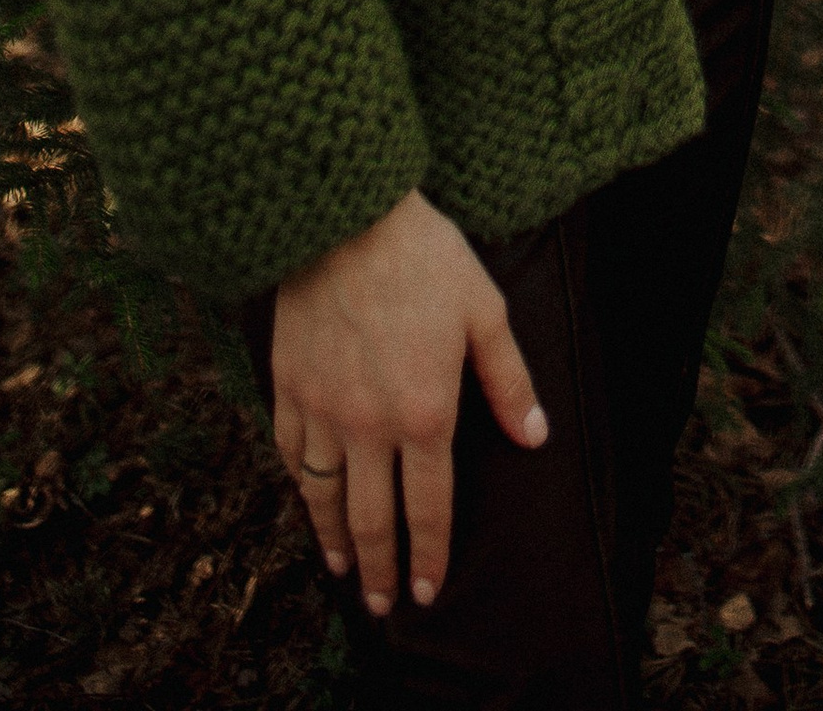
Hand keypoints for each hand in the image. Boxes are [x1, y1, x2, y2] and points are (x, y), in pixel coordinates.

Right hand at [269, 190, 545, 619]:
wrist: (345, 218)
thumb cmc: (424, 258)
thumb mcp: (484, 311)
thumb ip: (507, 382)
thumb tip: (535, 436)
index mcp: (425, 412)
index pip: (429, 506)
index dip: (430, 553)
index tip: (429, 590)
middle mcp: (369, 426)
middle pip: (372, 519)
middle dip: (381, 570)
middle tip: (385, 604)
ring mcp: (322, 411)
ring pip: (325, 499)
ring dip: (334, 543)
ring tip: (345, 571)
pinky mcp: (288, 389)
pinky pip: (292, 456)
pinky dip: (302, 489)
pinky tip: (311, 501)